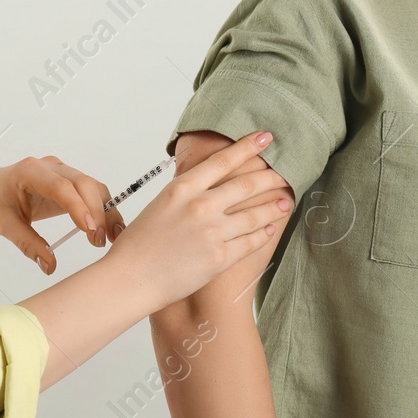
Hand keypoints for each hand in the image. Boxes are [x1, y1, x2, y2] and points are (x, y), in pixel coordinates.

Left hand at [0, 156, 116, 273]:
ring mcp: (63, 172)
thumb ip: (28, 244)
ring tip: (110, 238)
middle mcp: (51, 167)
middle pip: (83, 183)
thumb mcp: (5, 225)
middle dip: (96, 211)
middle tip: (99, 240)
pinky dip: (104, 209)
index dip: (78, 207)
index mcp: (31, 172)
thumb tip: (50, 265)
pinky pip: (93, 192)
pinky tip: (111, 229)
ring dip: (106, 211)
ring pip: (93, 187)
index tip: (89, 229)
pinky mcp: (71, 181)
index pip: (60, 187)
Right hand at [110, 131, 293, 308]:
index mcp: (183, 188)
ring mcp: (212, 233)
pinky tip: (271, 229)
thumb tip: (208, 183)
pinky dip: (264, 233)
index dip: (248, 147)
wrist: (131, 279)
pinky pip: (250, 242)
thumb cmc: (139, 244)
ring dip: (274, 207)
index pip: (223, 161)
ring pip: (254, 214)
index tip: (265, 137)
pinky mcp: (219, 258)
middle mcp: (200, 206)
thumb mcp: (161, 205)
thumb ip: (187, 192)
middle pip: (247, 185)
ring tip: (285, 201)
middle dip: (270, 178)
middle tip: (284, 174)